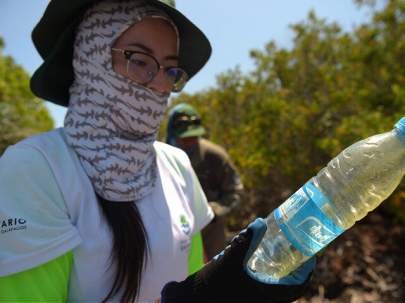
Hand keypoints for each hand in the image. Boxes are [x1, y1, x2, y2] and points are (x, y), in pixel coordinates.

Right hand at [161, 218, 314, 302]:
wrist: (192, 301)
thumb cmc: (212, 284)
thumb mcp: (229, 259)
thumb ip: (245, 240)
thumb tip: (261, 222)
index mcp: (267, 295)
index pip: (298, 285)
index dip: (308, 269)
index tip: (310, 253)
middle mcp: (265, 300)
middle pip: (291, 285)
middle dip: (296, 267)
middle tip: (295, 248)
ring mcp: (256, 300)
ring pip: (278, 286)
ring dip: (283, 270)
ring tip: (279, 251)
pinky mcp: (247, 297)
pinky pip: (266, 287)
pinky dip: (269, 274)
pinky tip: (258, 260)